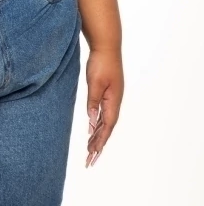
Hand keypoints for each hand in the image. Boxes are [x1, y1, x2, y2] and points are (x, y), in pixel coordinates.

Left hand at [85, 48, 123, 167]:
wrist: (106, 45)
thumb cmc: (101, 62)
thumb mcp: (94, 82)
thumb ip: (93, 102)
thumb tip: (91, 121)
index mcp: (113, 101)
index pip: (106, 126)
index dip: (99, 141)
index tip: (92, 154)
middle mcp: (114, 101)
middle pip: (107, 128)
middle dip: (98, 144)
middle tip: (89, 160)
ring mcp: (112, 97)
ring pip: (105, 121)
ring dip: (98, 135)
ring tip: (90, 150)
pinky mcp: (108, 92)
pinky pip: (103, 113)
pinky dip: (98, 123)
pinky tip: (92, 128)